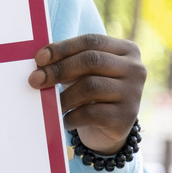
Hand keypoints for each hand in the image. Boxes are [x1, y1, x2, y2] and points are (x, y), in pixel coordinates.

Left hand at [28, 34, 144, 154]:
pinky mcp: (126, 117)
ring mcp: (133, 93)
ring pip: (90, 86)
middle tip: (35, 80)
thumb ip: (69, 62)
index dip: (62, 48)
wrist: (109, 131)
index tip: (38, 58)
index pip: (91, 41)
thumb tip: (40, 64)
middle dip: (59, 69)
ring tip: (52, 104)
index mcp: (127, 50)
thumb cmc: (92, 94)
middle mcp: (135, 69)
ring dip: (64, 96)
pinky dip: (72, 117)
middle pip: (91, 60)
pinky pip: (91, 113)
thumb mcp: (84, 73)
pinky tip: (65, 120)